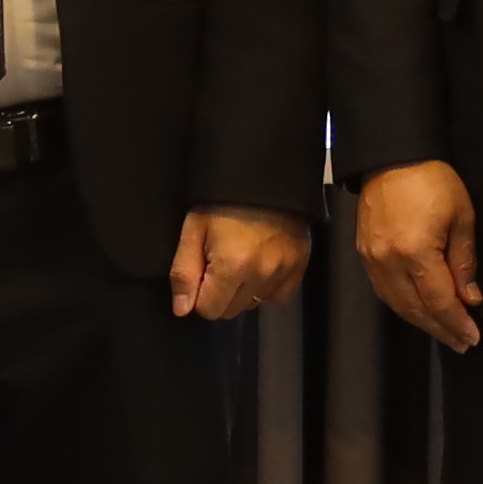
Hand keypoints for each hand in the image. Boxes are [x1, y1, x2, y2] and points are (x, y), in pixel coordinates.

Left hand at [170, 204, 310, 322]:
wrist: (264, 173)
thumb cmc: (223, 198)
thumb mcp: (194, 229)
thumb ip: (184, 272)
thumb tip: (182, 309)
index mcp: (232, 266)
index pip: (210, 310)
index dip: (200, 294)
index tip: (202, 271)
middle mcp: (261, 274)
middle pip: (232, 310)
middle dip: (220, 294)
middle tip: (218, 262)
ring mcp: (284, 271)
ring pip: (255, 304)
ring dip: (244, 291)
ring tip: (241, 259)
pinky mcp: (300, 265)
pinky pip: (280, 295)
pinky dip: (268, 287)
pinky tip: (260, 266)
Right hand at [355, 162, 482, 348]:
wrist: (392, 155)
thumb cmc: (433, 180)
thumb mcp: (461, 217)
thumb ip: (464, 262)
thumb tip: (470, 298)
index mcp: (415, 253)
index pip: (438, 301)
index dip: (456, 323)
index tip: (473, 338)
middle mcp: (388, 263)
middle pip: (416, 310)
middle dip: (441, 329)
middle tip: (462, 343)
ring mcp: (371, 260)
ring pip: (397, 305)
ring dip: (422, 323)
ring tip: (444, 333)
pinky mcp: (363, 254)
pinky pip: (384, 291)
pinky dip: (403, 306)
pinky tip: (418, 312)